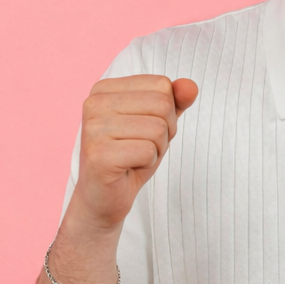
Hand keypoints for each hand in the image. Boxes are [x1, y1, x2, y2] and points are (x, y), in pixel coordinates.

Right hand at [69, 75, 198, 233]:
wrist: (103, 198)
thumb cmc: (129, 157)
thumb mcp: (157, 124)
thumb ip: (174, 101)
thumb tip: (191, 86)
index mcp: (104, 89)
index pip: (161, 85)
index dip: (166, 112)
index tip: (143, 130)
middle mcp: (93, 103)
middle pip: (162, 104)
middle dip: (164, 132)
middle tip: (141, 148)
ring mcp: (93, 128)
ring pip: (158, 129)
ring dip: (156, 150)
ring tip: (134, 158)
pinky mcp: (98, 154)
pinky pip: (148, 151)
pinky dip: (147, 163)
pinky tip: (128, 168)